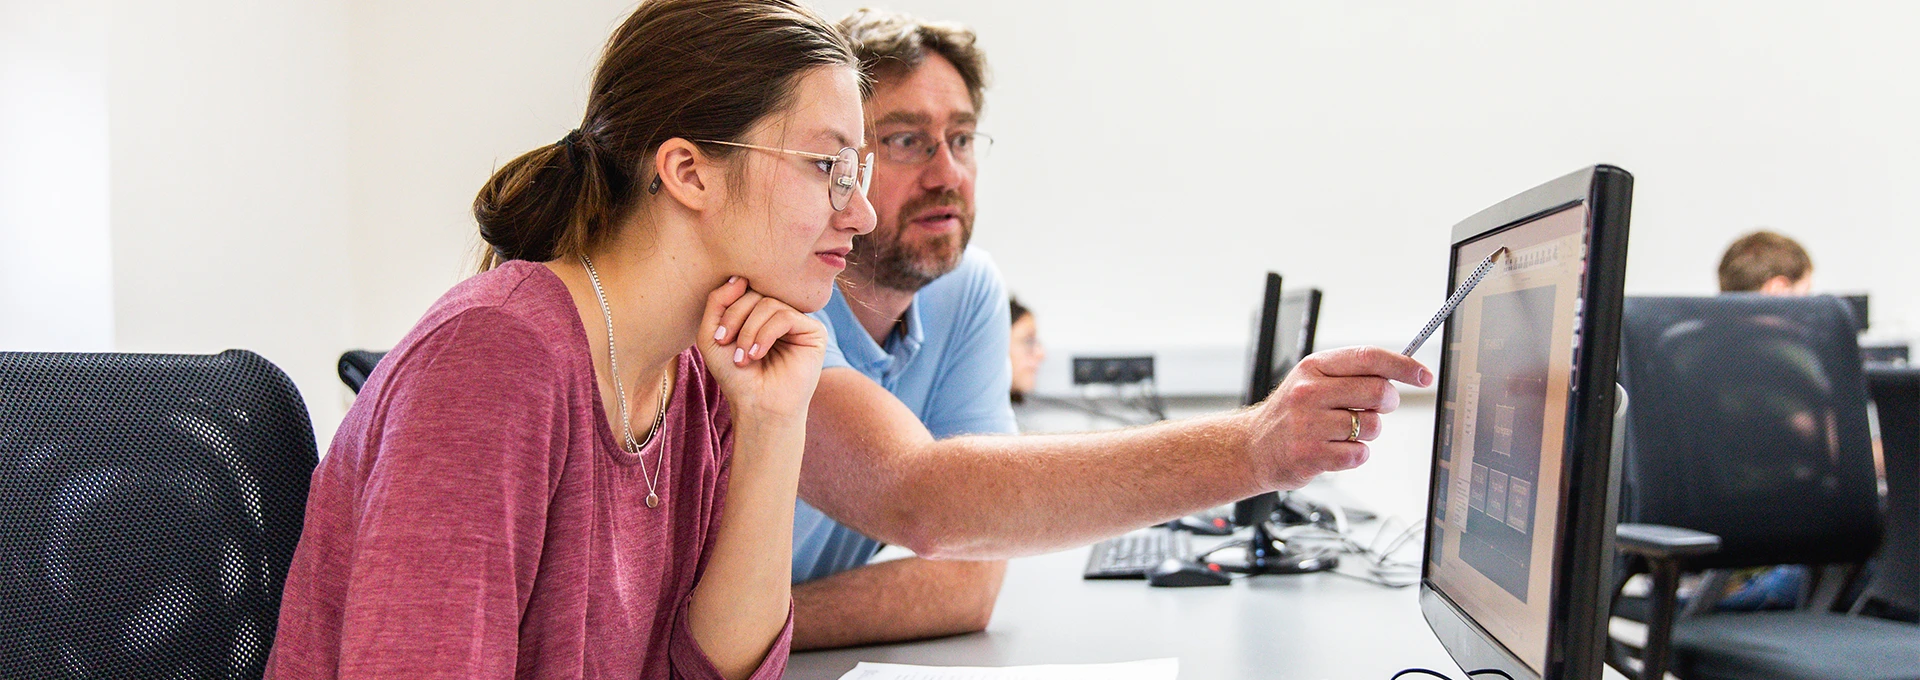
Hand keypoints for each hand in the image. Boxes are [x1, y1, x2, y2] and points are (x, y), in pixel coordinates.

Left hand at [700, 277, 827, 421]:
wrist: (757, 406)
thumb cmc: (736, 376)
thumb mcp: (712, 336)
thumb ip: (717, 302)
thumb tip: (740, 278)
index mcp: (760, 312)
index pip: (745, 289)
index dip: (728, 305)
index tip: (718, 337)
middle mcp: (781, 313)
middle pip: (756, 292)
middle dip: (736, 317)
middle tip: (726, 343)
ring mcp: (799, 322)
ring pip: (769, 303)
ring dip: (749, 330)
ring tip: (743, 356)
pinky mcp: (814, 332)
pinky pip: (786, 316)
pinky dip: (766, 334)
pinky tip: (758, 354)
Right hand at [1244, 346, 1432, 489]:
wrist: (1252, 448)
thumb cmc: (1290, 413)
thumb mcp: (1311, 380)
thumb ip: (1349, 373)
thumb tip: (1398, 373)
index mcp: (1313, 367)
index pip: (1368, 358)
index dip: (1403, 366)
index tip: (1423, 375)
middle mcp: (1309, 392)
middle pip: (1378, 392)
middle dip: (1388, 403)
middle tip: (1378, 409)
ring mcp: (1309, 424)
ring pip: (1373, 426)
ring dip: (1369, 432)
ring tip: (1344, 432)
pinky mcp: (1311, 454)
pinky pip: (1359, 454)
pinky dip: (1355, 454)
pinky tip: (1334, 450)